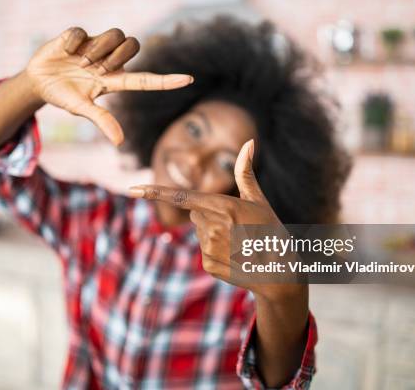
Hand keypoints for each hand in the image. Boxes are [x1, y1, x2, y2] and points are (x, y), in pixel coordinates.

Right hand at [25, 27, 193, 144]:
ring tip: (80, 61)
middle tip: (97, 68)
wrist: (38, 82)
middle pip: (134, 45)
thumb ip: (101, 120)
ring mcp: (95, 46)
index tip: (189, 80)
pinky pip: (83, 32)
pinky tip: (64, 52)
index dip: (167, 81)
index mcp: (113, 81)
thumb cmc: (65, 96)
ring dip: (98, 49)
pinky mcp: (79, 35)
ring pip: (116, 35)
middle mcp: (109, 61)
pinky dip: (73, 44)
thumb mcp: (81, 109)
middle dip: (118, 56)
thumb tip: (120, 141)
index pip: (145, 80)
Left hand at [129, 140, 299, 301]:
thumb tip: (249, 142)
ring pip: (200, 231)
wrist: (281, 272)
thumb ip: (246, 172)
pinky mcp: (210, 265)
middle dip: (210, 215)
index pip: (182, 197)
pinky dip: (217, 251)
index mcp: (225, 207)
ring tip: (239, 242)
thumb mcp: (259, 201)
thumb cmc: (271, 231)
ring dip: (214, 233)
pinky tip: (235, 255)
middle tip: (237, 226)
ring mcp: (211, 248)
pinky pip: (204, 250)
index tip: (133, 190)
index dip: (155, 193)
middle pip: (196, 213)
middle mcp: (214, 228)